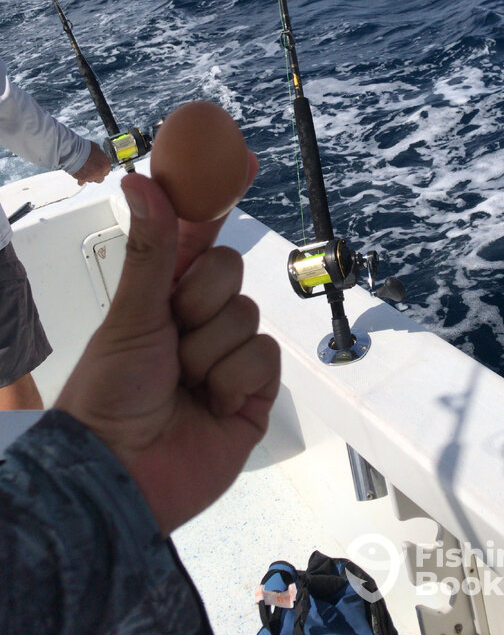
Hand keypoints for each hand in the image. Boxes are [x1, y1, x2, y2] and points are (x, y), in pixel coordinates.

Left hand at [55, 158, 279, 535]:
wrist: (122, 477)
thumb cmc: (110, 393)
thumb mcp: (131, 315)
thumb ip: (151, 248)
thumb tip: (140, 177)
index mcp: (164, 295)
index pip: (201, 235)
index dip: (220, 198)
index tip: (245, 157)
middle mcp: (199, 319)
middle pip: (231, 271)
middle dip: (200, 300)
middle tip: (171, 332)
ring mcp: (228, 356)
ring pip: (248, 315)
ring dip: (210, 349)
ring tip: (182, 385)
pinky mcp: (252, 393)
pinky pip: (263, 358)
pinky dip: (234, 379)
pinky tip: (210, 405)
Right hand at [73, 141, 110, 184]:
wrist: (75, 152)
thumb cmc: (85, 148)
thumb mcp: (96, 147)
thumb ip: (99, 154)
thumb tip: (98, 153)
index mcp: (106, 165)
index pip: (107, 170)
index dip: (103, 169)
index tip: (99, 167)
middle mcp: (100, 173)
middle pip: (100, 178)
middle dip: (97, 175)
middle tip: (92, 170)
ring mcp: (91, 177)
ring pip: (91, 180)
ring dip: (89, 177)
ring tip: (84, 170)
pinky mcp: (82, 179)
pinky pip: (82, 182)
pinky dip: (80, 180)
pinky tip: (79, 175)